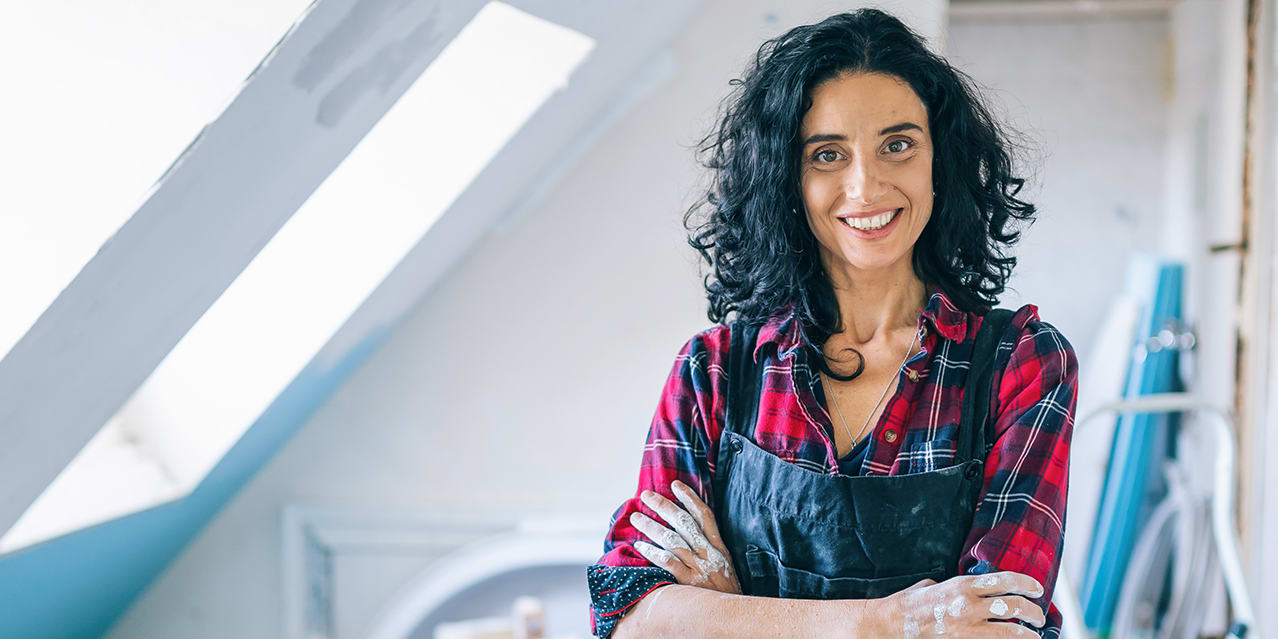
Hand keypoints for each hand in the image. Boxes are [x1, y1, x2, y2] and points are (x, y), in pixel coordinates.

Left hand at [628, 480, 740, 593]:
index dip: (689, 498)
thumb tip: (690, 535)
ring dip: (651, 526)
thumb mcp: (725, 566)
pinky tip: (639, 546)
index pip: (704, 516)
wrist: (735, 615)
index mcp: (719, 547)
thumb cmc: (727, 593)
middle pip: (684, 522)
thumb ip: (710, 550)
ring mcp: (699, 567)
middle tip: (646, 495)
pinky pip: (668, 562)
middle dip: (663, 505)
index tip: (675, 485)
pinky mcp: (689, 582)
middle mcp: (709, 553)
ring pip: (672, 539)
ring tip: (636, 517)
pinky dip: (653, 552)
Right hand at [877, 571, 1047, 637]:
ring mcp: (968, 627)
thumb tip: (971, 590)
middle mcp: (969, 604)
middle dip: (1033, 612)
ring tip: (1034, 634)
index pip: (1006, 580)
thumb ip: (956, 587)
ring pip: (1010, 630)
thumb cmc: (910, 604)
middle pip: (1014, 606)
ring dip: (1027, 633)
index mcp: (963, 585)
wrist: (893, 624)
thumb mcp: (935, 585)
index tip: (1037, 589)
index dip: (1027, 583)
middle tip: (1039, 616)